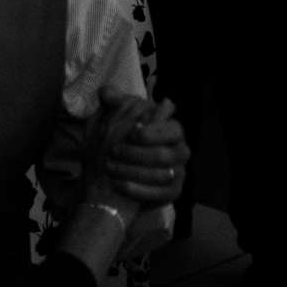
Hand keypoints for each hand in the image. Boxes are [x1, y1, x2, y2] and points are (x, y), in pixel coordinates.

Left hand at [97, 92, 187, 207]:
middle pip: (167, 154)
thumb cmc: (122, 143)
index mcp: (171, 131)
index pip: (173, 128)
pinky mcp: (173, 193)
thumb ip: (113, 105)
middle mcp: (180, 152)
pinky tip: (119, 184)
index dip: (153, 131)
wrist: (118, 176)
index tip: (132, 131)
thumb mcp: (114, 122)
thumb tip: (106, 92)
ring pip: (163, 175)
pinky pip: (160, 194)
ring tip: (110, 168)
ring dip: (134, 171)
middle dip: (138, 153)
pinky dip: (138, 190)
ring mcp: (178, 173)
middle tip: (113, 150)